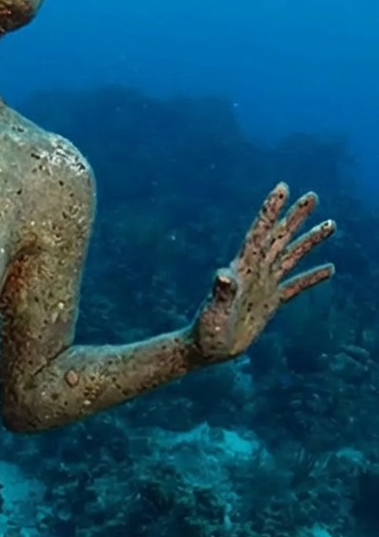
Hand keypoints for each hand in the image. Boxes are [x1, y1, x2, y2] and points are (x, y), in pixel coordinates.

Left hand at [192, 183, 334, 363]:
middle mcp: (255, 271)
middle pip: (279, 237)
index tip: (283, 188)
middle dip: (295, 217)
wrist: (208, 348)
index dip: (270, 210)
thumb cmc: (207, 330)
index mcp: (243, 267)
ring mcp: (264, 285)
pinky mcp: (271, 302)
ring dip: (309, 240)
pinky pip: (296, 286)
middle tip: (312, 196)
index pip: (259, 232)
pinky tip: (329, 269)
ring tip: (330, 224)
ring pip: (291, 256)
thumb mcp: (214, 311)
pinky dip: (312, 277)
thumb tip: (223, 275)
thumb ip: (220, 293)